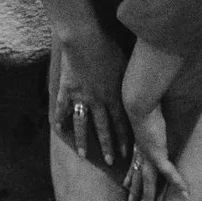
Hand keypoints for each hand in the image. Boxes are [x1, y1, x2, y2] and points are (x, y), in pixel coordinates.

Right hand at [52, 27, 128, 169]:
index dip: (124, 138)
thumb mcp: (125, 63)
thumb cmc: (109, 46)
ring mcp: (81, 96)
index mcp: (114, 94)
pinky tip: (59, 130)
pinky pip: (63, 107)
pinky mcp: (67, 88)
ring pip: (82, 124)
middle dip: (107, 146)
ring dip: (83, 140)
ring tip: (83, 155)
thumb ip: (130, 77)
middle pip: (103, 128)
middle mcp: (98, 100)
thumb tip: (142, 83)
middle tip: (109, 161)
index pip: (121, 122)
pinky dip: (61, 119)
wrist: (85, 38)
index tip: (126, 153)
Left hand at [123, 105, 188, 200]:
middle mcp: (141, 151)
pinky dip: (177, 182)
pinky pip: (169, 173)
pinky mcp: (158, 154)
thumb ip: (149, 115)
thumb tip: (151, 109)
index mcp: (138, 142)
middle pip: (139, 175)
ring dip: (151, 195)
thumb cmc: (143, 101)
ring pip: (150, 181)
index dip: (130, 174)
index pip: (133, 163)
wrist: (139, 102)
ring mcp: (149, 155)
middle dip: (136, 190)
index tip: (125, 184)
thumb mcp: (146, 110)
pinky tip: (185, 193)